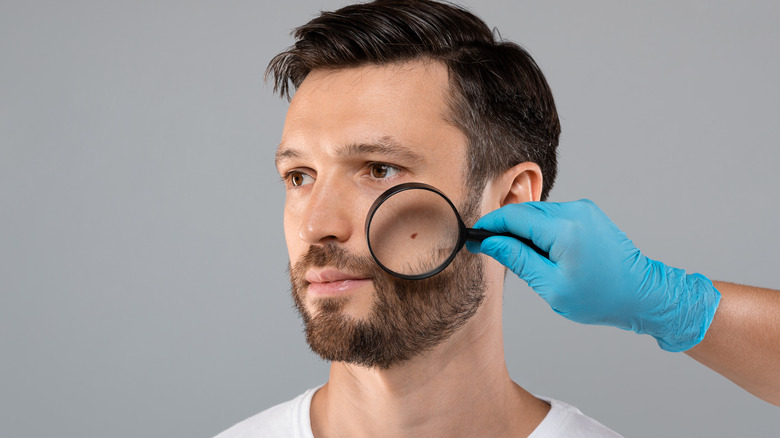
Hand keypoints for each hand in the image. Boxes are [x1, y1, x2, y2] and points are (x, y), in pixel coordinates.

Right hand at [466, 199, 720, 351]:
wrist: (644, 295)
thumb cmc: (601, 297)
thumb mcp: (551, 285)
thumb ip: (517, 259)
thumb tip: (490, 242)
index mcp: (564, 228)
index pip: (513, 217)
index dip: (488, 227)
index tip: (472, 239)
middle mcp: (574, 211)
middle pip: (524, 212)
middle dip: (503, 229)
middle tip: (485, 249)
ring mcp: (583, 210)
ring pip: (537, 214)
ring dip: (522, 231)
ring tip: (518, 259)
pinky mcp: (588, 214)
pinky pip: (552, 217)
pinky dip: (539, 231)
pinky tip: (539, 253)